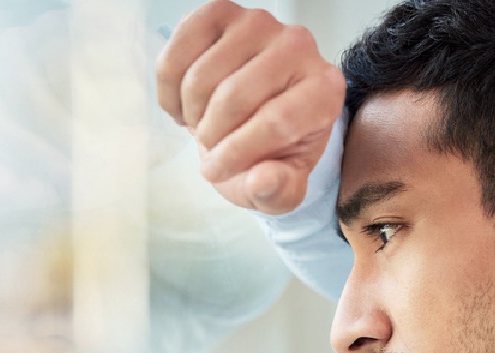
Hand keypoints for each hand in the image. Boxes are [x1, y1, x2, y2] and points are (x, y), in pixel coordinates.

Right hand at [156, 0, 344, 213]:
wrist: (247, 122)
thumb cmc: (266, 155)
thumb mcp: (278, 188)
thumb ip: (278, 192)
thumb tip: (263, 180)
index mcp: (325, 90)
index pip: (277, 122)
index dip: (237, 153)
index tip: (217, 171)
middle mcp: (299, 46)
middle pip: (234, 97)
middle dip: (211, 136)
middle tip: (211, 148)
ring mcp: (258, 23)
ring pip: (201, 76)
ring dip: (191, 114)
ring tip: (203, 125)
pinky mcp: (220, 13)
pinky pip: (176, 54)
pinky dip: (169, 90)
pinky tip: (183, 104)